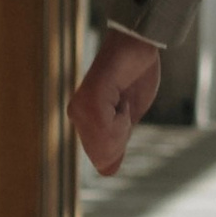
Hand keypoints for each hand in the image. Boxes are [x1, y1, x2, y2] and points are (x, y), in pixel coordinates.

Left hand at [69, 26, 160, 177]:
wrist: (138, 44)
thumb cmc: (135, 75)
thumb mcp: (130, 116)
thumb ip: (118, 140)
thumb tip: (107, 172)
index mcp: (85, 120)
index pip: (100, 157)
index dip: (119, 146)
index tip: (125, 114)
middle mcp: (77, 115)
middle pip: (102, 154)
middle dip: (121, 138)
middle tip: (126, 108)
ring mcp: (81, 108)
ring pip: (105, 143)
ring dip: (123, 128)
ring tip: (124, 102)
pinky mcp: (90, 100)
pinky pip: (107, 128)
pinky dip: (122, 119)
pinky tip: (123, 99)